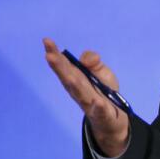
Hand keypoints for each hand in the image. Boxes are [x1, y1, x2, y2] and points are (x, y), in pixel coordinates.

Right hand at [43, 38, 129, 157]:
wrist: (113, 118)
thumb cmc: (102, 91)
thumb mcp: (100, 71)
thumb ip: (92, 60)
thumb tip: (86, 60)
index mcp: (76, 79)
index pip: (64, 65)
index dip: (55, 54)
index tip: (46, 41)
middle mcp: (78, 91)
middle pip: (68, 78)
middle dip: (59, 67)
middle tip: (49, 55)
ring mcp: (89, 103)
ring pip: (80, 93)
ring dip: (73, 84)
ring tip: (68, 76)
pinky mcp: (102, 114)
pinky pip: (100, 111)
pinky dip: (98, 107)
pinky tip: (97, 102)